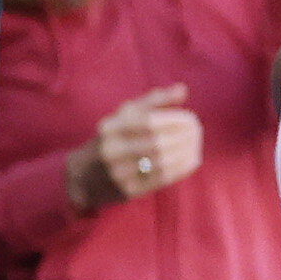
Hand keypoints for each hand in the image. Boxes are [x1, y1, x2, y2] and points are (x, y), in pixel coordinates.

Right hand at [69, 85, 201, 211]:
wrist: (82, 175)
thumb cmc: (114, 138)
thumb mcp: (125, 115)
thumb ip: (154, 100)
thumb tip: (183, 89)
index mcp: (109, 128)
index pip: (149, 121)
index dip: (175, 119)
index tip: (191, 118)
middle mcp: (111, 150)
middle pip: (157, 143)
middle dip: (184, 137)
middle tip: (198, 131)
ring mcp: (119, 172)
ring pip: (162, 162)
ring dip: (186, 152)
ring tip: (196, 144)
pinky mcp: (128, 190)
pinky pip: (162, 179)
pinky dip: (182, 168)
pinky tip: (192, 159)